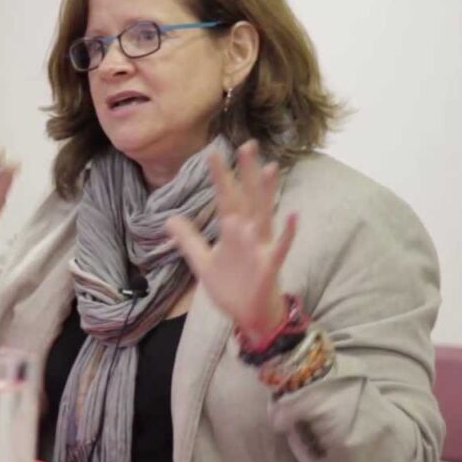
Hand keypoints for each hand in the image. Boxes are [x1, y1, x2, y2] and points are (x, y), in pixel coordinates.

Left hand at [165, 140, 296, 341]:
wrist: (251, 317)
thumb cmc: (233, 288)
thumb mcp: (203, 262)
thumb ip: (188, 240)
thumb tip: (169, 218)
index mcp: (233, 232)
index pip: (225, 198)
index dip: (220, 177)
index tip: (213, 151)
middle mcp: (250, 234)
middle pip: (247, 198)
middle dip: (246, 173)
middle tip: (248, 144)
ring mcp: (261, 249)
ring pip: (264, 216)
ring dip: (266, 194)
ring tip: (269, 168)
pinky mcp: (269, 267)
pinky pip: (280, 247)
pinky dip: (286, 232)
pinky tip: (292, 214)